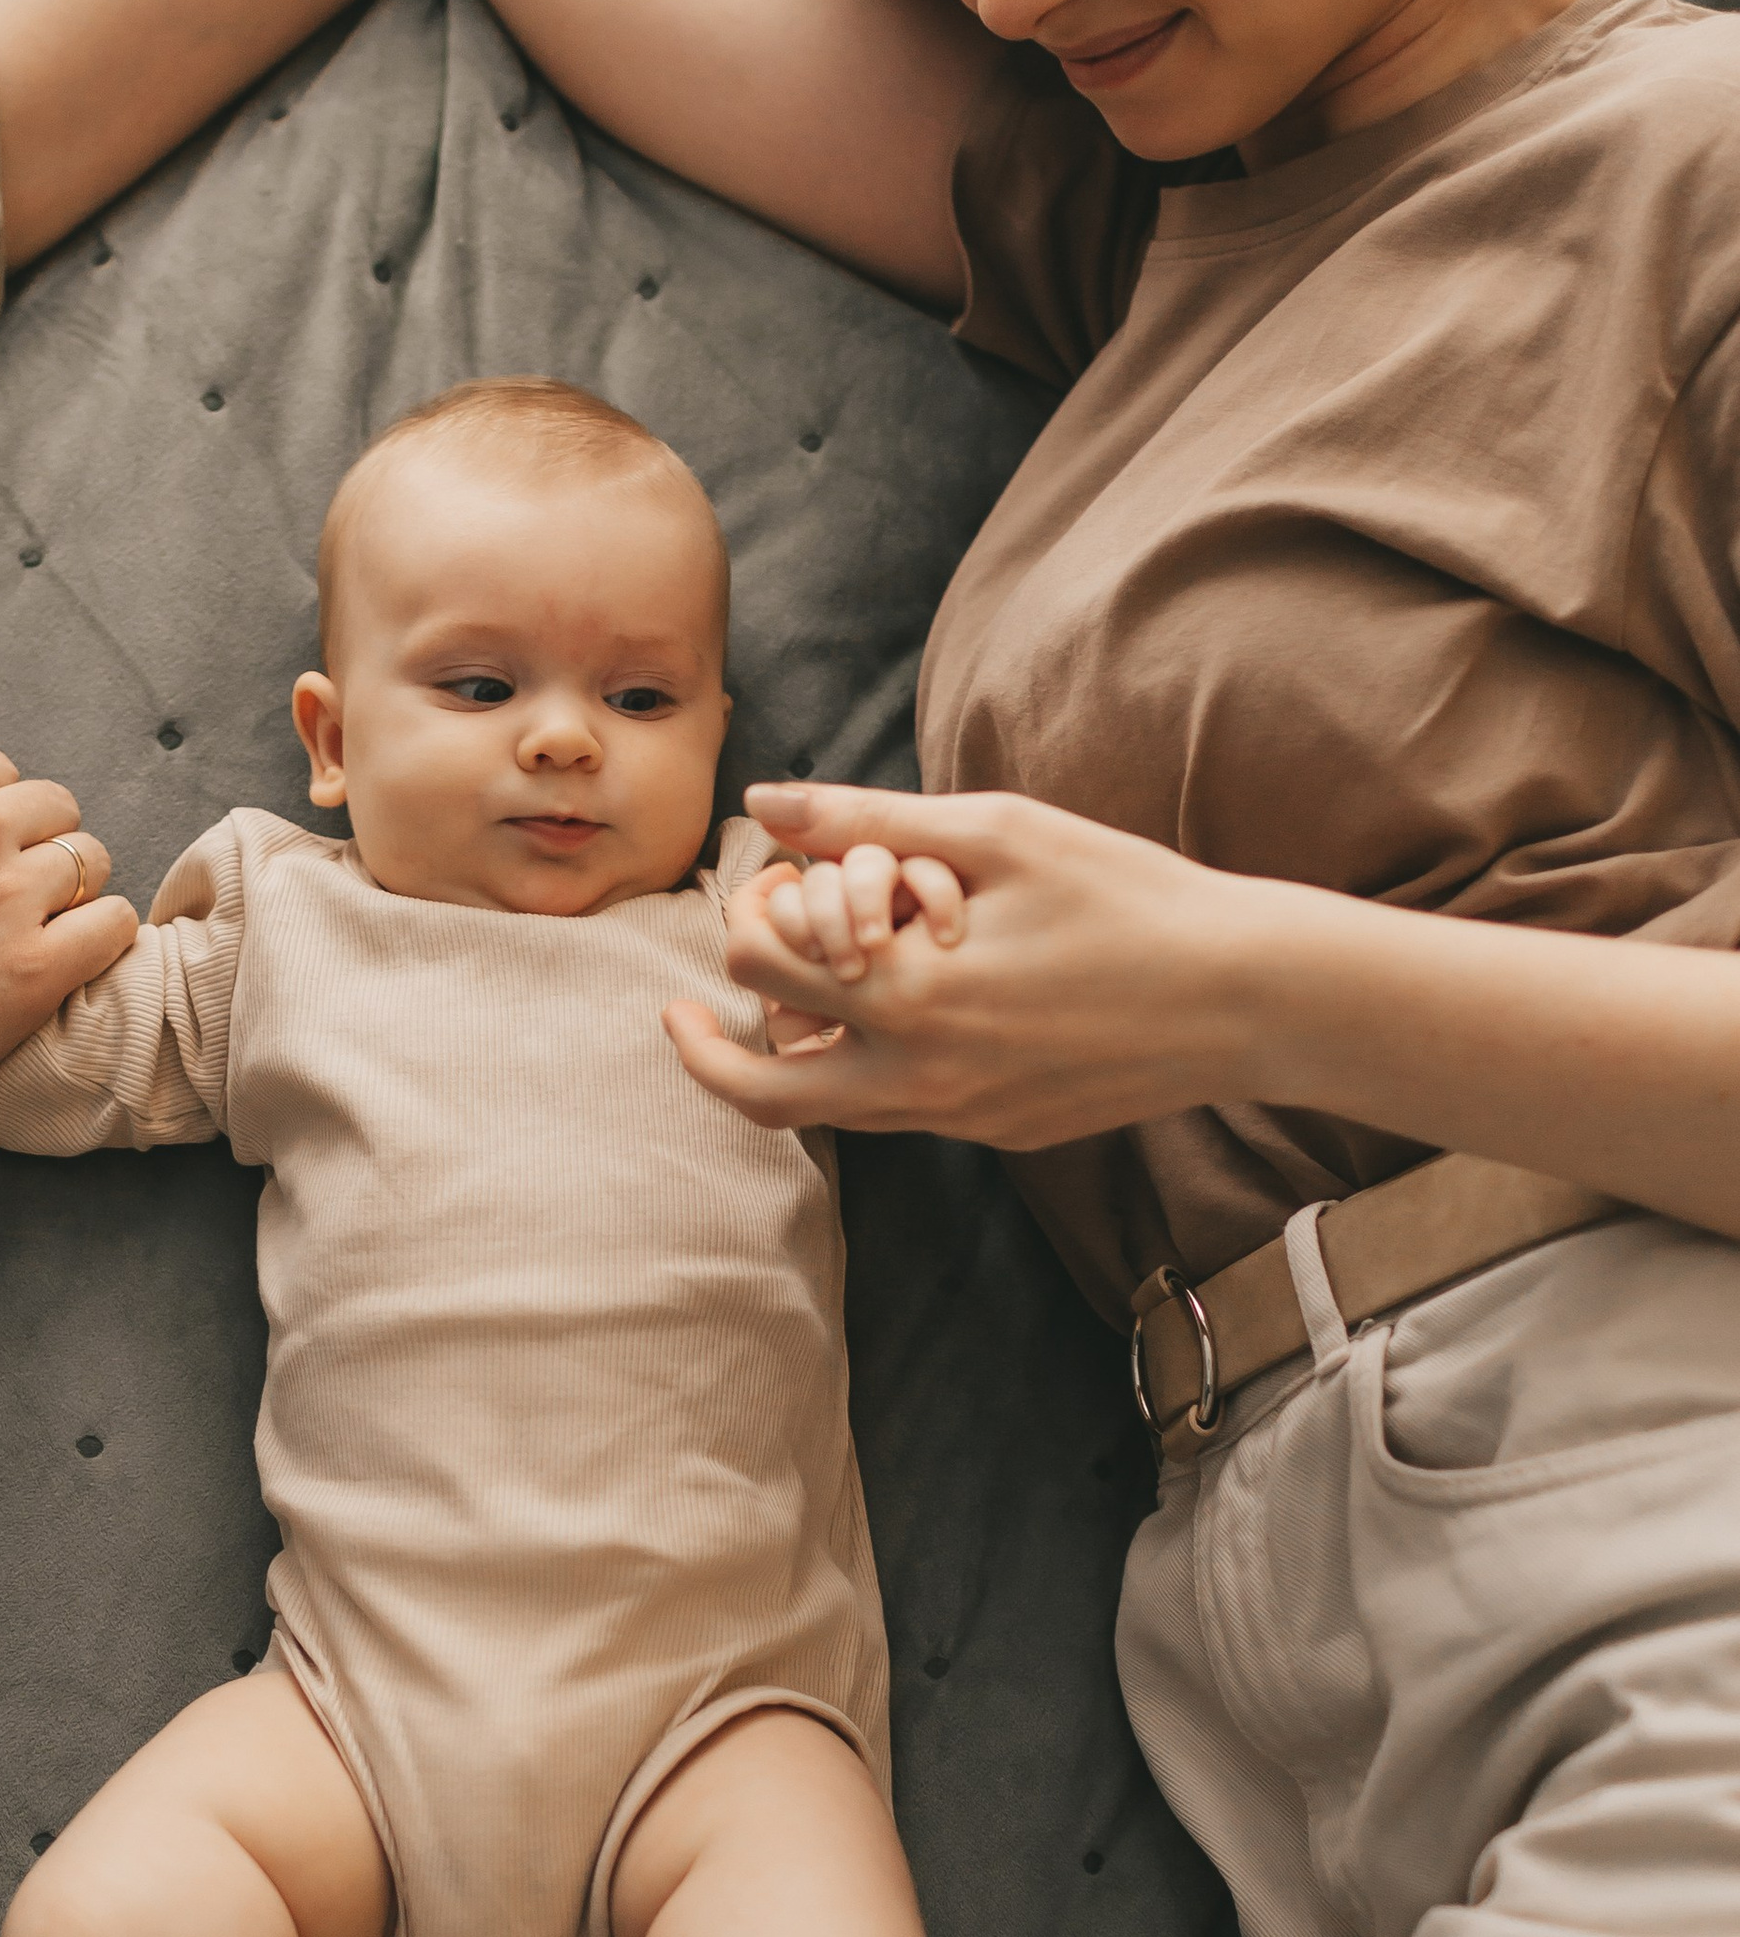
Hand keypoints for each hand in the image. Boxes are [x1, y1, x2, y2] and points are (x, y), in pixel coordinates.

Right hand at [0, 702, 138, 1154]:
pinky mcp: (35, 973)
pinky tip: (67, 959)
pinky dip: (100, 937)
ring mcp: (8, 899)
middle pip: (52, 805)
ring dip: (70, 889)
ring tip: (35, 928)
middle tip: (3, 892)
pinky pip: (113, 926)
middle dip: (34, 840)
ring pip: (90, 859)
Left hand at [664, 782, 1262, 1148]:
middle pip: (756, 1087)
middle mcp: (919, 1076)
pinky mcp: (998, 1132)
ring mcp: (959, 1116)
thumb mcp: (998, 832)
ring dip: (781, 1066)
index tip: (773, 885)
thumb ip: (867, 820)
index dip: (751, 915)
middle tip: (695, 1003)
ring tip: (779, 1015)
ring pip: (820, 1118)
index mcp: (905, 996)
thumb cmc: (1125, 894)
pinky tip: (888, 1020)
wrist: (1241, 995)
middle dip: (710, 1037)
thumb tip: (762, 804)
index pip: (758, 969)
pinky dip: (862, 1076)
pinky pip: (896, 1117)